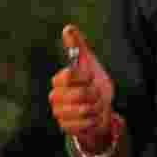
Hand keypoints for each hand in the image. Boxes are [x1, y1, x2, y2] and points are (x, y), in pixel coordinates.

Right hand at [49, 24, 115, 150]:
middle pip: (82, 93)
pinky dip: (95, 120)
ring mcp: (59, 114)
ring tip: (94, 105)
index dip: (85, 76)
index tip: (90, 77)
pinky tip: (92, 117)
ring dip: (97, 107)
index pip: (70, 74)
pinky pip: (86, 123)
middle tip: (95, 94)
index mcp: (58, 80)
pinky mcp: (66, 128)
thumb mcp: (89, 62)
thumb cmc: (94, 84)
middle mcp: (55, 97)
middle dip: (95, 94)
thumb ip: (78, 46)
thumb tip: (68, 28)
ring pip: (85, 109)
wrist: (101, 109)